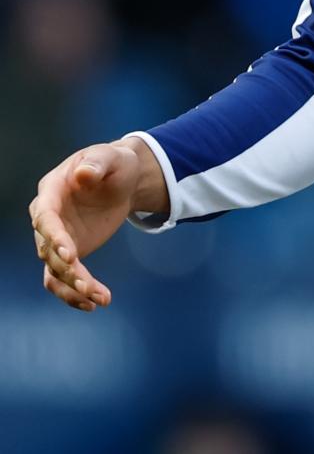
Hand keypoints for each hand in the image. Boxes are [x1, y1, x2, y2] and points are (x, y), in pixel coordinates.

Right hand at [28, 137, 167, 310]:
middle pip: (47, 249)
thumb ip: (96, 164)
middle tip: (89, 285)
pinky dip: (74, 293)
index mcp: (52, 192)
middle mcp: (47, 218)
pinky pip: (63, 278)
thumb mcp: (109, 157)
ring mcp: (56, 239)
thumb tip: (83, 174)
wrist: (121, 180)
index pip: (45, 218)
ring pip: (54, 269)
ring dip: (73, 287)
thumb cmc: (113, 164)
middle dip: (67, 269)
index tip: (69, 254)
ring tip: (100, 299)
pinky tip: (93, 304)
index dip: (54, 236)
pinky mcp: (68, 254)